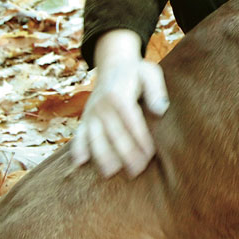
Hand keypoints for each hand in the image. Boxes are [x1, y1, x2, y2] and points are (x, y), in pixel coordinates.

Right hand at [71, 30, 168, 177]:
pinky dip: (78, 148)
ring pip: (95, 138)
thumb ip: (156, 90)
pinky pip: (79, 135)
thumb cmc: (137, 73)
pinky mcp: (85, 118)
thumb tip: (161, 110)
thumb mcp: (150, 73)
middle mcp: (103, 105)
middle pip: (114, 134)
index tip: (150, 156)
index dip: (140, 139)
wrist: (113, 64)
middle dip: (125, 154)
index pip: (131, 121)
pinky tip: (79, 164)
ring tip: (110, 174)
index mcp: (120, 95)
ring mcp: (92, 113)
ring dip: (102, 157)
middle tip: (136, 172)